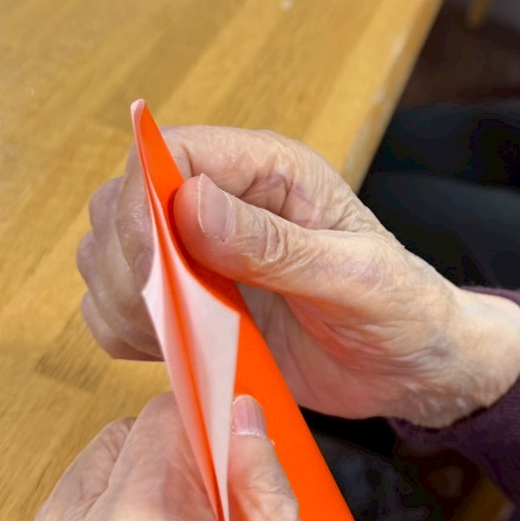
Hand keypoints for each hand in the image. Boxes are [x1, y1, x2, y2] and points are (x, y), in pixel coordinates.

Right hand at [78, 129, 519, 429]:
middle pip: (120, 203)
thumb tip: (192, 204)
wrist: (414, 368)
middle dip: (128, 262)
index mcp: (268, 170)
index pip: (169, 152)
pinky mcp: (187, 301)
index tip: (155, 267)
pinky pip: (115, 308)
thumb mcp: (355, 278)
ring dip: (122, 301)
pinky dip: (125, 333)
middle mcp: (224, 201)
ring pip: (105, 255)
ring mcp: (198, 252)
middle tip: (175, 311)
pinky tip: (174, 350)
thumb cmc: (403, 310)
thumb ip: (275, 244)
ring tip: (183, 335)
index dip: (144, 203)